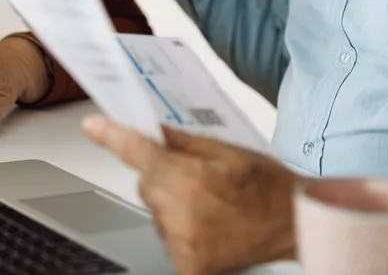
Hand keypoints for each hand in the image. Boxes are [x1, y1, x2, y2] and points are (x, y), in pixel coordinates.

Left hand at [83, 115, 298, 274]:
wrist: (295, 225)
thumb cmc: (268, 186)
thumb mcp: (227, 150)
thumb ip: (183, 141)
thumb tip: (152, 130)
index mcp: (190, 180)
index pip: (139, 153)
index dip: (112, 137)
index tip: (93, 127)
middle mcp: (181, 215)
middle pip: (147, 183)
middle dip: (162, 173)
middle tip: (197, 175)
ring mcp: (183, 245)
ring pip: (156, 209)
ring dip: (173, 202)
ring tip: (210, 203)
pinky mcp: (188, 266)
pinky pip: (167, 235)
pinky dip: (181, 226)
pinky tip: (208, 223)